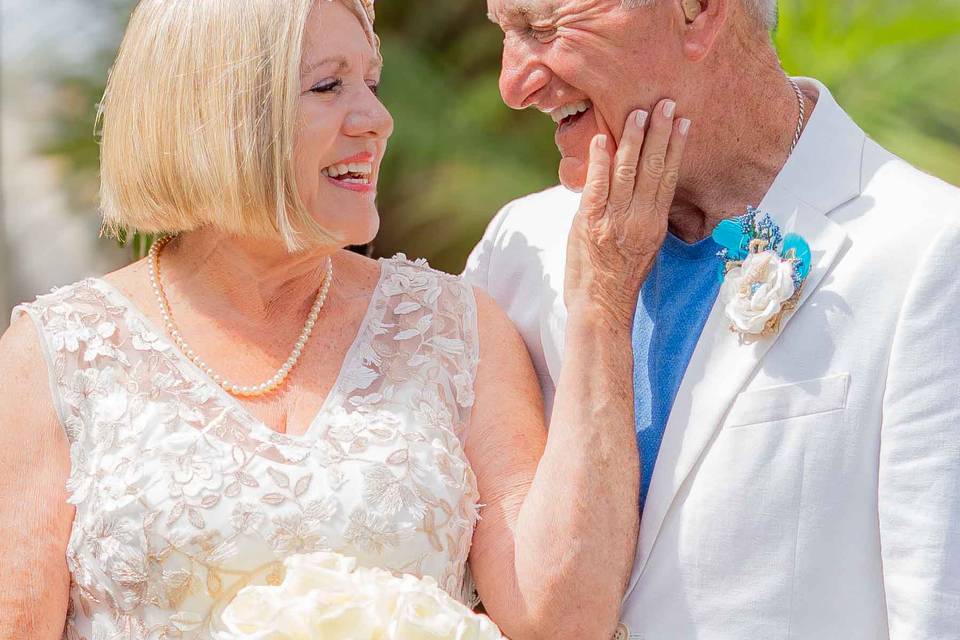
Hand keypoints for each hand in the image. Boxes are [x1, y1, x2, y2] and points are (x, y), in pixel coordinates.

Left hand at [564, 99, 689, 329]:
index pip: (668, 177)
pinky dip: (600, 161)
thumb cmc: (620, 281)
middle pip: (653, 168)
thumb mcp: (644, 249)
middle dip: (659, 133)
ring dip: (633, 139)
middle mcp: (639, 218)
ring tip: (638, 113)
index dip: (676, 148)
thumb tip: (644, 192)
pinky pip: (597, 185)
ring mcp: (614, 219)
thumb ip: (644, 218)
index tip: (682, 122)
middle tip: (665, 102)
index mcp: (655, 224)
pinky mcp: (590, 223)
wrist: (600, 308)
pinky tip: (602, 139)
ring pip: (628, 171)